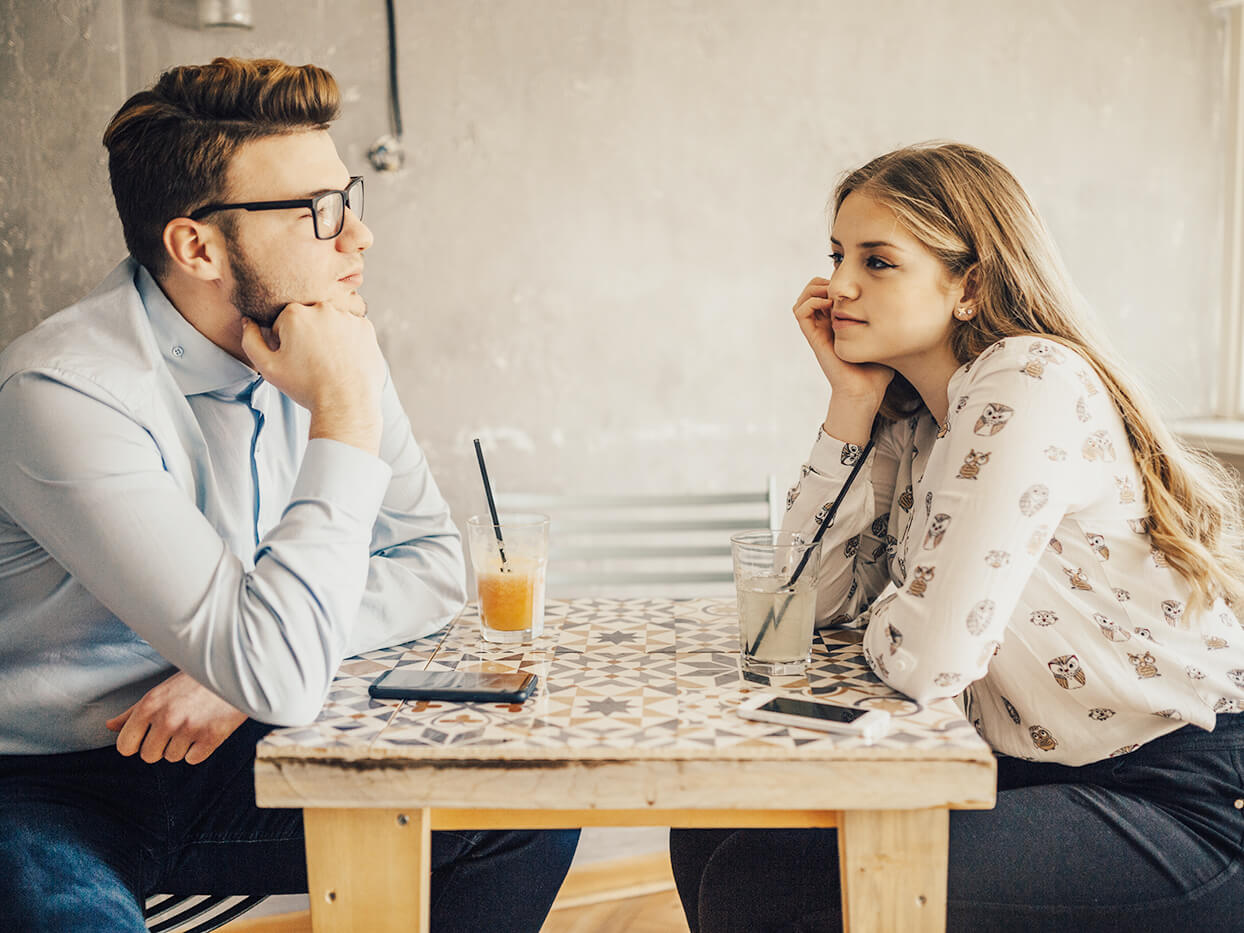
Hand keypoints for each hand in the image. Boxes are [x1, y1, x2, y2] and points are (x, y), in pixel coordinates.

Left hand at [105, 671, 247, 764]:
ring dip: (181, 745)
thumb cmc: (196, 679)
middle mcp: (167, 719)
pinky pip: (193, 759)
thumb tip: (109, 726)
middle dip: (160, 745)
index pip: (125, 746)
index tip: (146, 736)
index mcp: (149, 705)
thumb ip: (133, 711)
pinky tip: (206, 729)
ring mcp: (189, 730)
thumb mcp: (160, 690)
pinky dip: (199, 749)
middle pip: (148, 756)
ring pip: (172, 757)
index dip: (135, 743)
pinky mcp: (211, 738)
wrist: (236, 671)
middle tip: (176, 726)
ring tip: (194, 723)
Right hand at [241, 301, 384, 453]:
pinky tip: (345, 361)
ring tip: (330, 363)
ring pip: (331, 324)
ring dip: (328, 338)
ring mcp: (347, 316)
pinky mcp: (366, 328)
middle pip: (308, 320)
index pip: (283, 323)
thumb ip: (251, 339)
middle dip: (307, 337)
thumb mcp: (267, 367)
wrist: (346, 403)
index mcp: (295, 313)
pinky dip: (348, 342)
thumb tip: (248, 320)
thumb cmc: (305, 387)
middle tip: (312, 363)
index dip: (285, 343)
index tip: (294, 359)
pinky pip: (351, 330)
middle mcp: (322, 308)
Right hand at [792, 277, 894, 403]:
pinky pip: (800, 312)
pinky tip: (830, 305)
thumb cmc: (877, 371)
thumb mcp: (886, 339)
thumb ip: (890, 323)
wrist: (865, 392)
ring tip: (832, 294)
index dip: (836, 282)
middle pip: (812, 292)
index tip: (855, 285)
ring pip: (802, 300)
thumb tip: (907, 307)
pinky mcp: (815, 338)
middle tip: (841, 288)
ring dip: (814, 290)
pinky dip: (812, 301)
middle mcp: (826, 326)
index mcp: (840, 324)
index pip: (829, 293)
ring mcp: (819, 332)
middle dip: (823, 282)